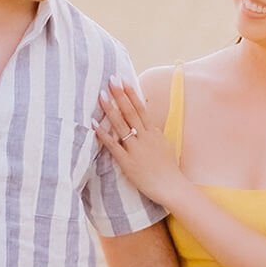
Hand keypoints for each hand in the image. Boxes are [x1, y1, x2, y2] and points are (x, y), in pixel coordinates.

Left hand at [94, 78, 181, 206]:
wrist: (171, 186)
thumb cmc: (169, 169)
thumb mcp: (165, 145)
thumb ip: (155, 134)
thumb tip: (150, 125)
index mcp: (153, 132)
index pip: (141, 108)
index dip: (131, 94)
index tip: (124, 81)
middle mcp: (145, 137)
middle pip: (130, 111)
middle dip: (120, 94)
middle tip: (111, 80)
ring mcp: (136, 148)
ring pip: (121, 124)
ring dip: (111, 109)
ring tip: (101, 95)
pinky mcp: (127, 161)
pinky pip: (113, 145)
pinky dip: (103, 134)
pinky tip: (94, 124)